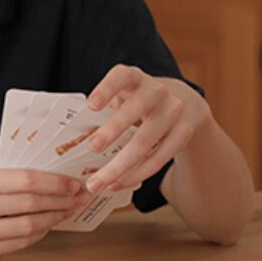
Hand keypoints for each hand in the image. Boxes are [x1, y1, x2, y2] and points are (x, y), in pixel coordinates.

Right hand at [0, 167, 86, 260]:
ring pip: (28, 226)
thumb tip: (50, 183)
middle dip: (60, 200)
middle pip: (29, 203)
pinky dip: (38, 234)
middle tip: (76, 198)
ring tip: (65, 212)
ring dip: (53, 219)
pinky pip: (19, 243)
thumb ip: (6, 181)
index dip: (54, 182)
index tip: (72, 183)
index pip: (24, 180)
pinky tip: (46, 226)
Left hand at [84, 66, 213, 194]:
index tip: (91, 105)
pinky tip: (118, 183)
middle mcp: (157, 91)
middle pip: (134, 111)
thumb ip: (107, 108)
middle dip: (111, 131)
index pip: (122, 76)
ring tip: (98, 182)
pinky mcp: (183, 133)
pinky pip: (158, 159)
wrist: (186, 102)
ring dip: (119, 166)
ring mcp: (173, 112)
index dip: (106, 89)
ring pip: (145, 143)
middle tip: (92, 148)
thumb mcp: (126, 93)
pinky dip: (136, 174)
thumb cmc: (141, 100)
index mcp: (135, 78)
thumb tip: (75, 138)